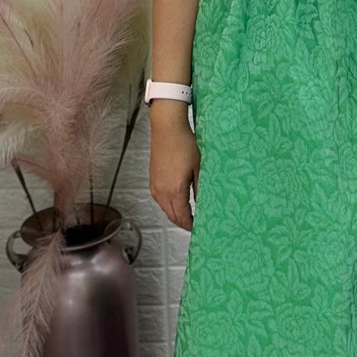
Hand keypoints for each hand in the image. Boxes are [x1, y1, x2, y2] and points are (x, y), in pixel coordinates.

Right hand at [149, 113, 199, 231]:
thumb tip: (204, 203)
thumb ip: (200, 188)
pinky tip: (178, 201)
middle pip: (172, 216)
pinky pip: (160, 200)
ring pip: (165, 209)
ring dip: (176, 214)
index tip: (199, 229)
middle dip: (183, 223)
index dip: (191, 226)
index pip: (182, 217)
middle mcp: (161, 191)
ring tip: (189, 214)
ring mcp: (155, 186)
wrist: (167, 128)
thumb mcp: (199, 167)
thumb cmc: (184, 144)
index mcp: (174, 191)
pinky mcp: (152, 180)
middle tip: (195, 224)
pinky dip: (169, 205)